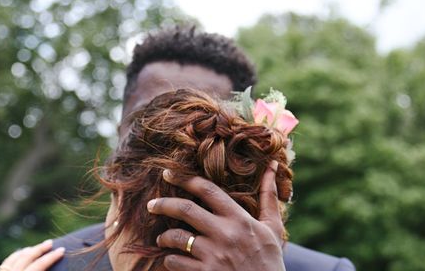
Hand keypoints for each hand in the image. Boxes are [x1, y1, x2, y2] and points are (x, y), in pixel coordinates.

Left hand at [0, 239, 63, 270]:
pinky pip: (7, 262)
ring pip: (17, 257)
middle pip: (27, 257)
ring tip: (39, 247)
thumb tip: (56, 265)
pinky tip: (24, 252)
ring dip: (29, 250)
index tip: (62, 250)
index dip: (52, 257)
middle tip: (51, 242)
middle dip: (40, 248)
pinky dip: (17, 255)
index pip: (40, 265)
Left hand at [150, 161, 285, 270]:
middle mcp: (225, 234)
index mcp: (240, 219)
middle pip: (185, 209)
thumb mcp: (273, 228)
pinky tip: (171, 259)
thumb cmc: (270, 261)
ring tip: (162, 238)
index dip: (184, 179)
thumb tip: (273, 165)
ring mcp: (213, 256)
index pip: (207, 190)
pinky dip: (169, 259)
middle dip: (163, 204)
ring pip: (176, 237)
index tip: (168, 174)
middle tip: (151, 204)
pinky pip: (176, 262)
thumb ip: (269, 196)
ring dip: (164, 236)